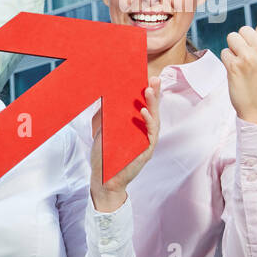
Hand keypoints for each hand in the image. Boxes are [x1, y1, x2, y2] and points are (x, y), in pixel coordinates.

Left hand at [90, 77, 159, 211]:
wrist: (103, 179)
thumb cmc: (104, 156)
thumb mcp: (102, 131)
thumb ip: (104, 115)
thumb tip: (103, 96)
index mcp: (136, 126)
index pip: (144, 105)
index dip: (147, 92)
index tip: (147, 77)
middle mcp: (144, 132)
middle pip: (152, 109)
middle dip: (154, 94)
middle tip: (154, 79)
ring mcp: (146, 141)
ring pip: (154, 119)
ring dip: (152, 104)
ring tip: (148, 91)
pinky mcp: (146, 151)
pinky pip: (149, 134)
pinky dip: (147, 122)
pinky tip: (142, 112)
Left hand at [222, 24, 256, 124]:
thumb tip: (247, 33)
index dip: (255, 38)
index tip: (256, 51)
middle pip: (244, 30)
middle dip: (242, 42)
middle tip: (247, 59)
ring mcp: (249, 57)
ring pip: (232, 38)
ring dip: (233, 49)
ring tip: (241, 64)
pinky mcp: (234, 66)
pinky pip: (224, 52)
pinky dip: (227, 61)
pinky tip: (235, 72)